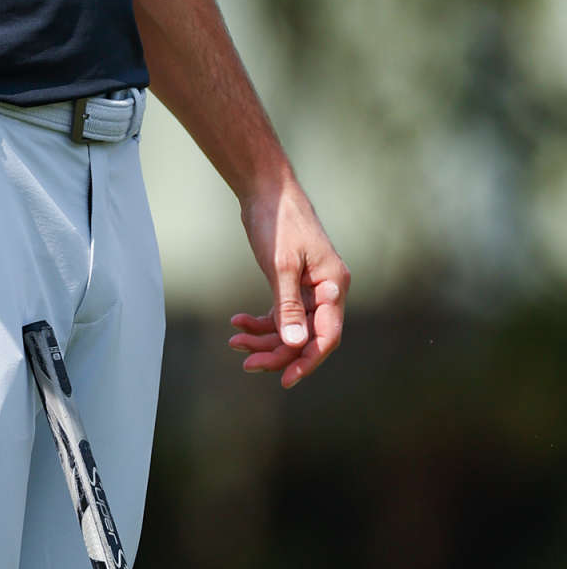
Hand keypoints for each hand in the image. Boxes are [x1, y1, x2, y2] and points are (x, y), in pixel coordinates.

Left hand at [230, 176, 348, 387]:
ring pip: (290, 327)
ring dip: (263, 338)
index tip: (284, 379)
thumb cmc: (278, 223)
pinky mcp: (291, 283)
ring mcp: (308, 288)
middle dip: (277, 352)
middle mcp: (325, 290)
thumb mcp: (281, 266)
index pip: (327, 335)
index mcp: (333, 286)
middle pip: (306, 335)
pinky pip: (279, 313)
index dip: (307, 360)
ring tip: (234, 342)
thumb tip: (296, 344)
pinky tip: (237, 322)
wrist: (267, 190)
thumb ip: (289, 306)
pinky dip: (259, 321)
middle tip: (246, 362)